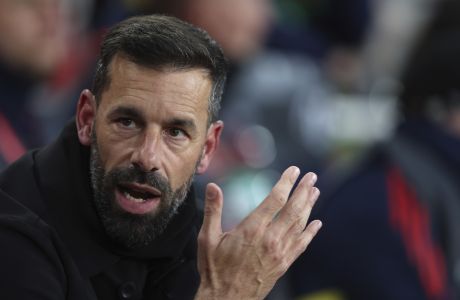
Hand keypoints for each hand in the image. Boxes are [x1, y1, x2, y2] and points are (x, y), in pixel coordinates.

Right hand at [195, 166, 321, 299]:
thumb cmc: (215, 270)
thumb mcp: (207, 238)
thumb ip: (213, 210)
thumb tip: (212, 186)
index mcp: (252, 229)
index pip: (275, 199)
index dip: (286, 183)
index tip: (293, 171)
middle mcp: (270, 239)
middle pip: (293, 209)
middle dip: (304, 190)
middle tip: (311, 176)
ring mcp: (280, 252)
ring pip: (300, 224)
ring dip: (309, 206)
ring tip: (315, 191)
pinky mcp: (284, 264)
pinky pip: (302, 245)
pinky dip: (311, 232)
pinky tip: (317, 223)